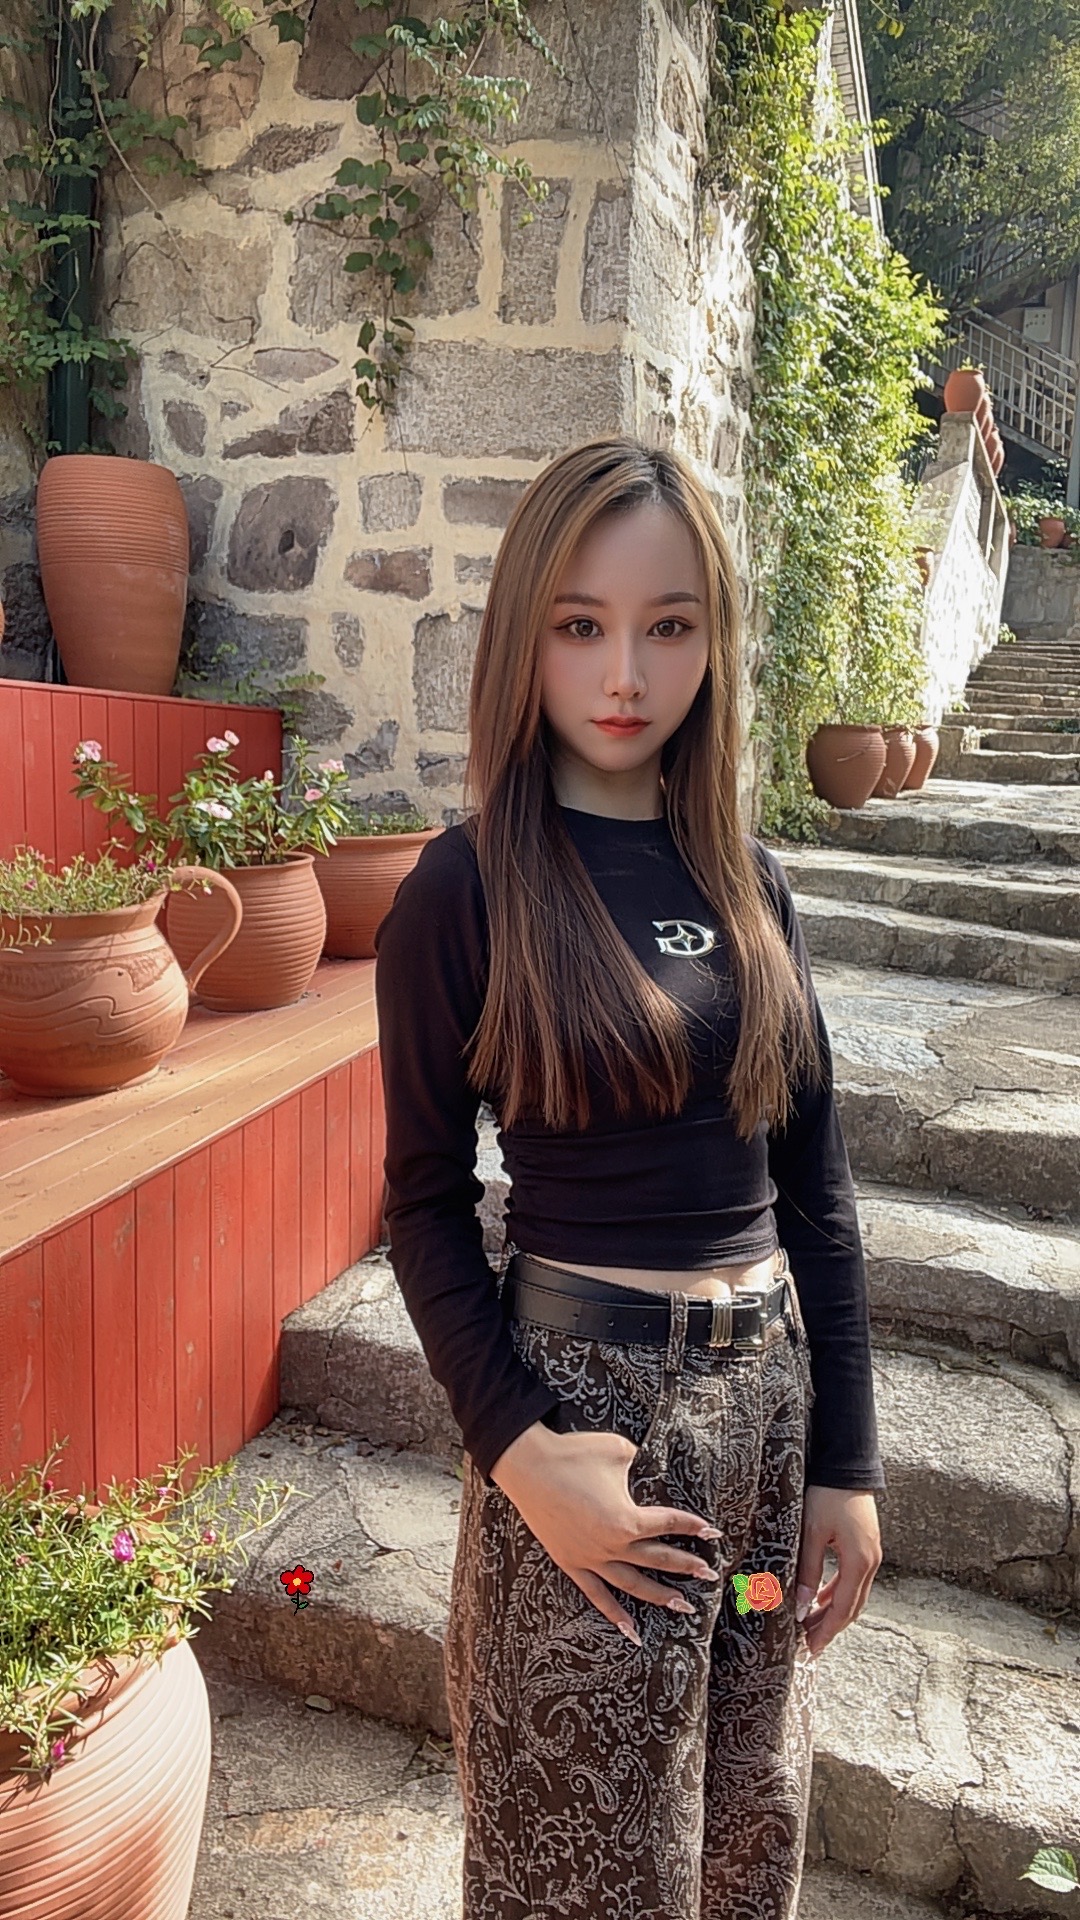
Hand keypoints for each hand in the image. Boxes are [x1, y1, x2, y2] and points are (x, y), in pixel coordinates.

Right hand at [491, 1419, 722, 1644]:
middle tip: (709, 1573)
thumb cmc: (575, 1454)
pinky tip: (633, 1632)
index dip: (692, 1525)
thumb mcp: (620, 1451)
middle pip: (657, 1559)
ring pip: (632, 1585)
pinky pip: (596, 1595)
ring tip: (682, 1605)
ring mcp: (590, 1558)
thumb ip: (641, 1465)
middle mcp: (613, 1545)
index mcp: (627, 1519)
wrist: (528, 1465)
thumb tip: (650, 1468)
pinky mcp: (570, 1562)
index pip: (668, 1524)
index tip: (713, 1532)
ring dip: (659, 1595)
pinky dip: (614, 1614)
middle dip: (686, 1566)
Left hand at [795, 1486, 881, 1656]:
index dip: (827, 1631)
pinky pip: (853, 1579)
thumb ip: (809, 1572)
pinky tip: (821, 1597)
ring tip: (811, 1625)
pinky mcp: (866, 1545)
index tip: (812, 1649)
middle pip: (852, 1606)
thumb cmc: (827, 1496)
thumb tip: (803, 1607)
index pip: (843, 1609)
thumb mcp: (812, 1533)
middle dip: (831, 1627)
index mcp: (859, 1562)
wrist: (846, 1465)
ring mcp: (871, 1554)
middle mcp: (870, 1562)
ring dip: (834, 1611)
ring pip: (854, 1594)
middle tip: (809, 1644)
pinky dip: (838, 1592)